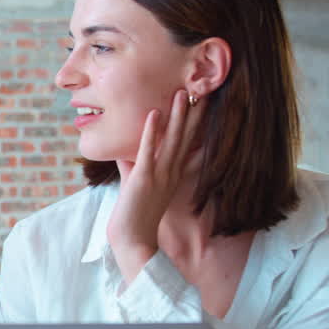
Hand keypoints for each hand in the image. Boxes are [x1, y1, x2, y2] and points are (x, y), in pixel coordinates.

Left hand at [107, 89, 206, 279]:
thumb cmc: (133, 210)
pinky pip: (148, 152)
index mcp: (173, 172)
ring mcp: (160, 175)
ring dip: (177, 117)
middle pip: (187, 137)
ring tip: (182, 94)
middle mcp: (171, 172)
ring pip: (172, 141)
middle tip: (202, 90)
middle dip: (194, 113)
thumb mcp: (135, 179)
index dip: (198, 123)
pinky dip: (150, 133)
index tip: (204, 103)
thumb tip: (123, 144)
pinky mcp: (143, 179)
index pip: (190, 142)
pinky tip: (154, 114)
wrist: (132, 238)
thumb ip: (132, 160)